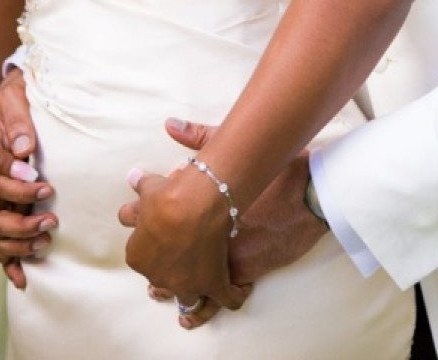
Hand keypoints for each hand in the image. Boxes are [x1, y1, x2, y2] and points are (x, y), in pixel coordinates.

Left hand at [119, 119, 325, 327]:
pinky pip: (215, 295)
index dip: (142, 216)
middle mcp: (202, 230)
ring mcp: (219, 253)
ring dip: (169, 284)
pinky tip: (189, 313)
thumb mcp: (228, 150)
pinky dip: (203, 303)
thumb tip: (170, 123)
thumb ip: (198, 138)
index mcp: (196, 200)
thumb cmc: (269, 169)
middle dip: (151, 255)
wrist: (303, 192)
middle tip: (144, 261)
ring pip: (183, 279)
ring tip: (157, 289)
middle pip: (163, 248)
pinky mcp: (240, 270)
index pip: (156, 211)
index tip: (134, 218)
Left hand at [120, 161, 249, 330]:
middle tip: (186, 251)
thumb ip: (141, 187)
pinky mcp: (212, 285)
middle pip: (164, 279)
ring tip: (206, 276)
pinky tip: (240, 287)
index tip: (165, 235)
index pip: (142, 256)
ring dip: (197, 288)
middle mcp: (158, 278)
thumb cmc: (168, 197)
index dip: (154, 244)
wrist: (195, 205)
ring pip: (189, 298)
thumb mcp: (150, 188)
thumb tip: (133, 177)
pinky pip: (227, 300)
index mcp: (138, 257)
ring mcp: (186, 286)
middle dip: (173, 268)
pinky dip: (234, 295)